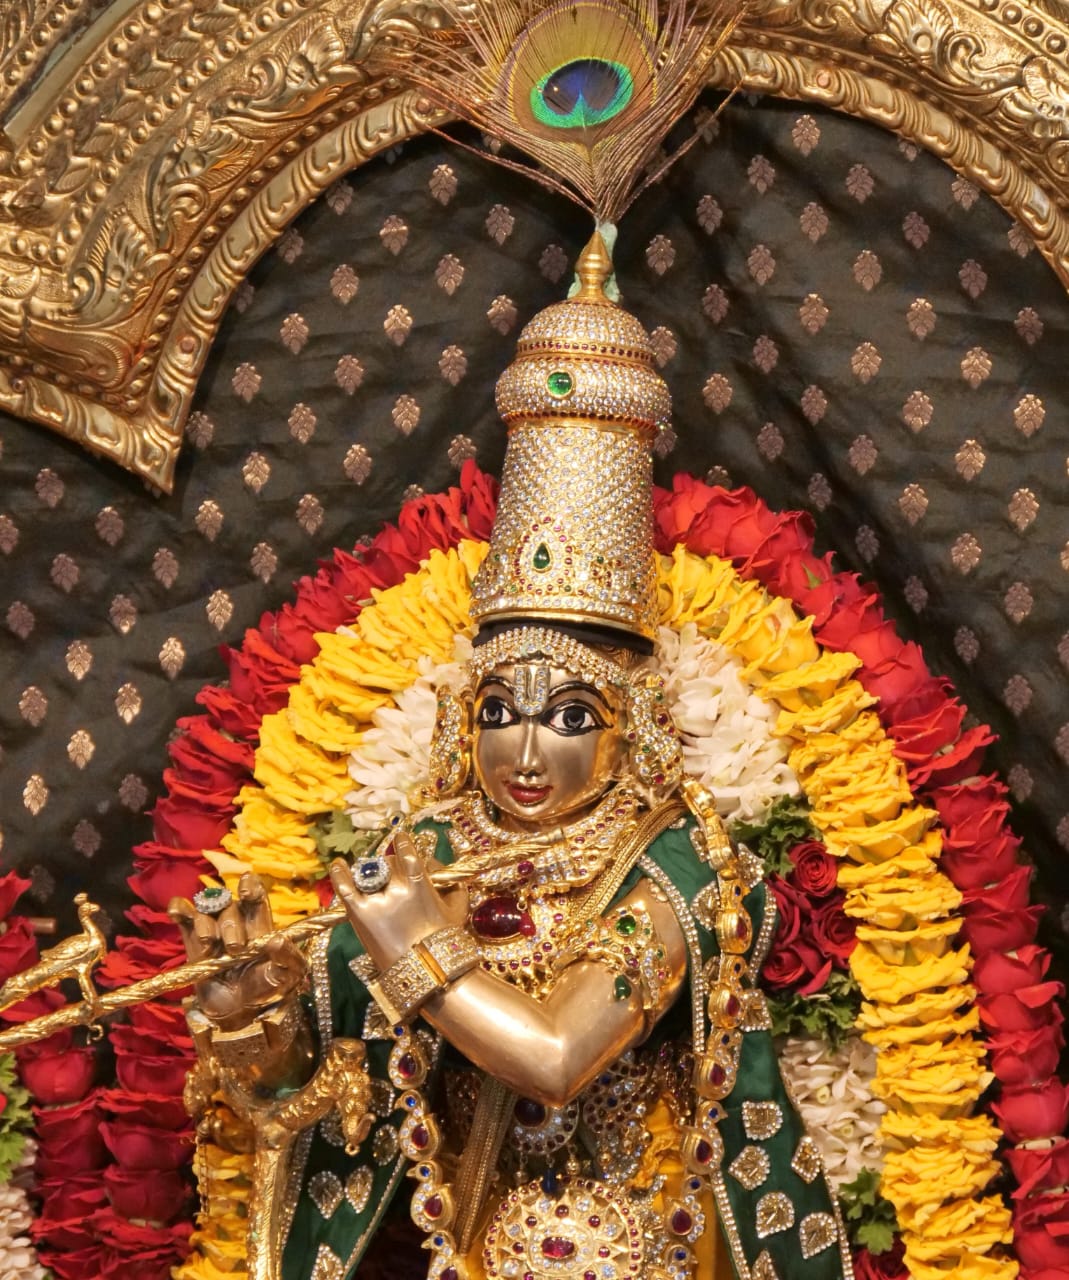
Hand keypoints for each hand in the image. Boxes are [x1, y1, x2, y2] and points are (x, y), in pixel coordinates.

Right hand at [168, 873, 305, 1032]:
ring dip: (206, 925)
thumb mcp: (288, 974)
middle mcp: (236, 920)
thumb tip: (278, 940)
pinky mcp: (192, 942)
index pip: (255, 894)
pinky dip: (180, 909)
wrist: (242, 1013)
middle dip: (230, 925)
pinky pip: (183, 916)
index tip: (247, 889)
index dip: (250, 886)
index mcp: (260, 921)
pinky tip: (179, 912)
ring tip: (210, 948)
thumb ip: (287, 957)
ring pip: (205, 910)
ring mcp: (212, 929)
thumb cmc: (269, 987)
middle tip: (235, 949)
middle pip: (228, 905)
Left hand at [330, 832, 464, 970]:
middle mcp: (397, 888)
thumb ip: (452, 884)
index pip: (407, 851)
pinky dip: (340, 874)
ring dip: (371, 873)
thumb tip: (437, 867)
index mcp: (420, 884)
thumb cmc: (445, 943)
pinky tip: (337, 864)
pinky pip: (345, 888)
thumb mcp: (458, 908)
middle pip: (388, 863)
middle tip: (395, 877)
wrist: (425, 973)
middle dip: (391, 865)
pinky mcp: (360, 915)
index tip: (401, 836)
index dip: (403, 841)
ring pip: (369, 873)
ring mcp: (376, 901)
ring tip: (369, 875)